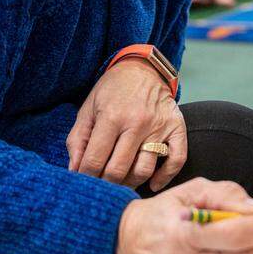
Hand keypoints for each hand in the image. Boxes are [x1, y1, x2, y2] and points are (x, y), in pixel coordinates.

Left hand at [67, 58, 185, 190]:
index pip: (95, 160)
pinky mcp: (177, 127)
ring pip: (144, 170)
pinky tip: (152, 183)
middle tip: (102, 185)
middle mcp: (137, 123)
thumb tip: (75, 170)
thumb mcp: (88, 108)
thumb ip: (78, 140)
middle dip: (106, 184)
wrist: (143, 68)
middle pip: (119, 170)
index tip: (85, 181)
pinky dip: (165, 177)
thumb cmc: (112, 90)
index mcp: (111, 117)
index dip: (87, 177)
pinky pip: (176, 160)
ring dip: (131, 183)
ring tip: (122, 182)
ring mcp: (159, 126)